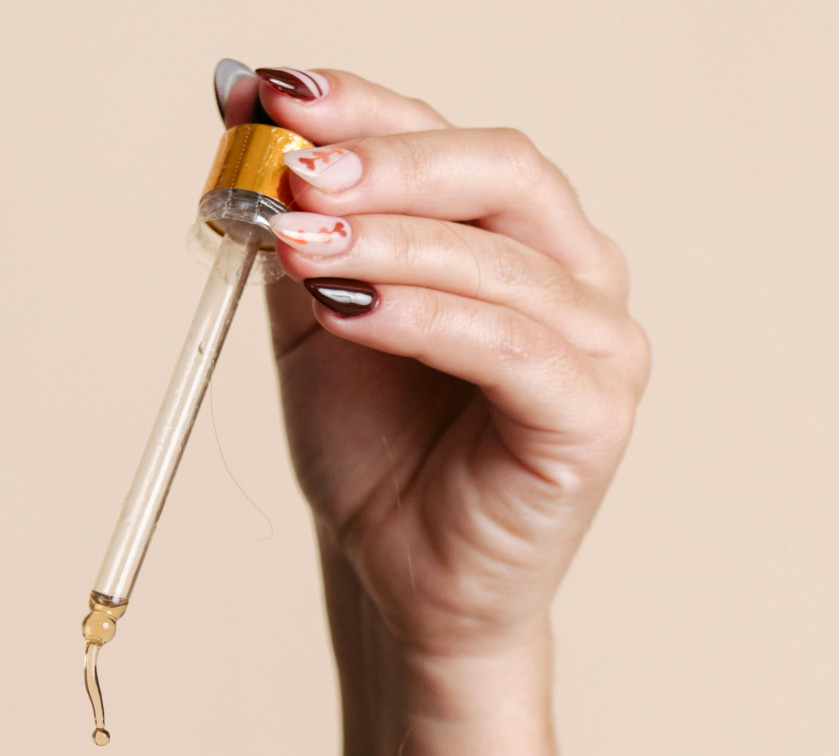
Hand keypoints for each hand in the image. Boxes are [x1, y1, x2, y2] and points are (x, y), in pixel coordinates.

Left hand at [253, 68, 649, 659]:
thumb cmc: (375, 454)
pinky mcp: (593, 416)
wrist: (397, 581)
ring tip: (295, 242)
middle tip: (294, 171)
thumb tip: (238, 91)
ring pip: (501, 257)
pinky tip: (345, 306)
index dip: (365, 107)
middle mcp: (578, 273)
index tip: (270, 93)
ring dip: (390, 239)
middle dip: (389, 162)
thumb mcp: (314, 315)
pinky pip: (509, 346)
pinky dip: (422, 316)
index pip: (451, 139)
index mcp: (520, 235)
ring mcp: (600, 344)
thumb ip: (292, 215)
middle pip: (502, 170)